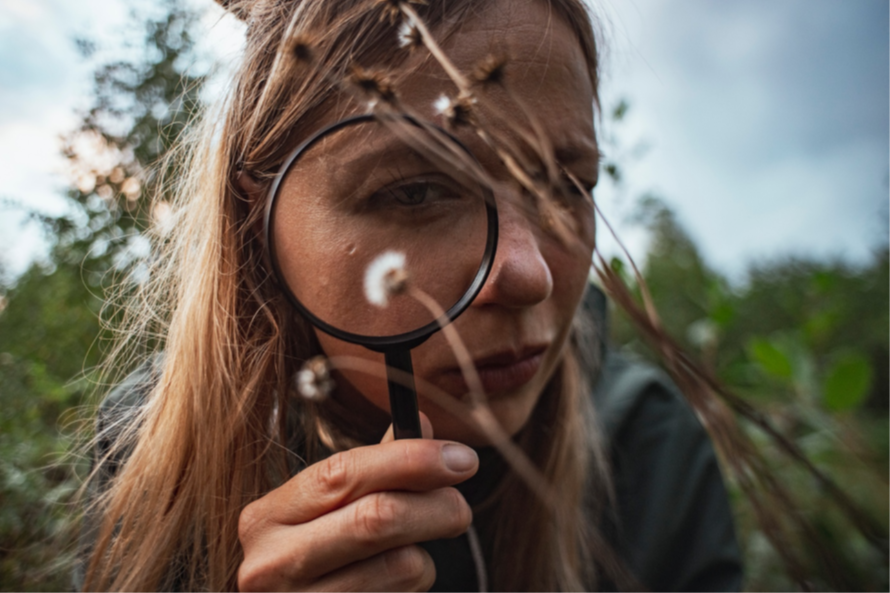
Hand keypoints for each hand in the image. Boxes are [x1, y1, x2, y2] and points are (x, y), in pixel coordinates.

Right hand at [237, 413, 478, 591]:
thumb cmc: (303, 560)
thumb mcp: (317, 512)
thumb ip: (369, 468)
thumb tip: (424, 426)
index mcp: (267, 517)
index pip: (344, 472)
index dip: (411, 459)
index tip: (461, 458)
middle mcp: (273, 564)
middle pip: (379, 518)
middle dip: (437, 506)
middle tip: (459, 507)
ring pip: (402, 566)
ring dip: (424, 557)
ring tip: (408, 555)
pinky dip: (413, 587)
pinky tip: (391, 585)